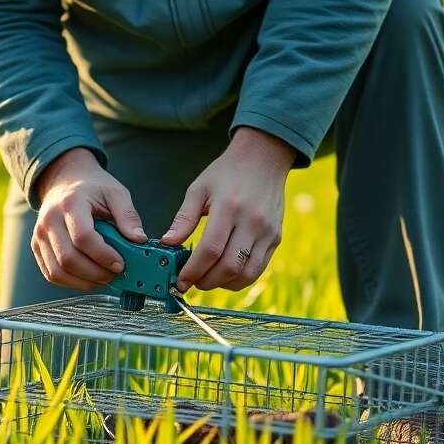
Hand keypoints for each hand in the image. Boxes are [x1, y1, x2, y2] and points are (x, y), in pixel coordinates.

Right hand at [32, 147, 146, 289]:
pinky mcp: (37, 247)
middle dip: (95, 273)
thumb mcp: (115, 193)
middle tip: (114, 275)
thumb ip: (128, 216)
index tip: (120, 264)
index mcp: (70, 204)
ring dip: (83, 282)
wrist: (64, 181)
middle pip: (68, 258)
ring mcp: (39, 235)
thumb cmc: (92, 188)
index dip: (103, 256)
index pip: (83, 237)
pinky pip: (51, 273)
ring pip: (57, 271)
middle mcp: (49, 220)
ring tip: (103, 278)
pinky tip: (89, 278)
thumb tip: (139, 240)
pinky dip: (71, 282)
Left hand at [161, 127, 292, 291]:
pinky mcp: (276, 238)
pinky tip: (225, 274)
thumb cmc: (226, 173)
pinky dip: (240, 279)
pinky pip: (258, 269)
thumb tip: (167, 243)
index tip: (180, 280)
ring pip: (246, 274)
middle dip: (206, 281)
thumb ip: (184, 218)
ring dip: (223, 284)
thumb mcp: (198, 188)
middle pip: (229, 266)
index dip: (193, 270)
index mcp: (229, 207)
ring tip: (207, 279)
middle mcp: (252, 221)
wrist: (263, 159)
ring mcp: (267, 232)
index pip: (211, 250)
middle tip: (191, 282)